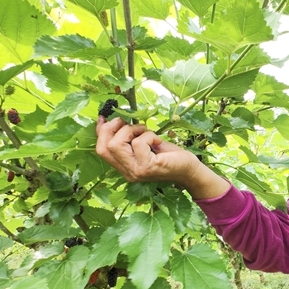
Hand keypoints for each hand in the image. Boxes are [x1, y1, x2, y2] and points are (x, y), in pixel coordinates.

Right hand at [95, 116, 229, 198]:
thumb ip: (129, 137)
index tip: (104, 116)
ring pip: (117, 144)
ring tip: (147, 133)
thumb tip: (113, 120)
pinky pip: (138, 143)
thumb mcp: (145, 144)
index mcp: (123, 166)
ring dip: (133, 130)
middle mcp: (126, 172)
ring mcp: (135, 171)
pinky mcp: (146, 167)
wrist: (189, 169)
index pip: (101, 150)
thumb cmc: (169, 155)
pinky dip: (148, 135)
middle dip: (114, 129)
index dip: (100, 131)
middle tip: (132, 125)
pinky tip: (158, 141)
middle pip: (104, 147)